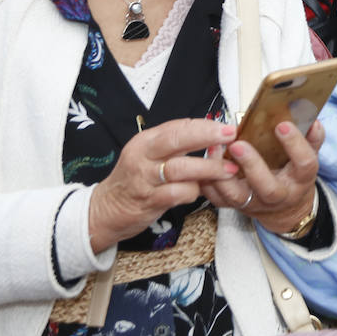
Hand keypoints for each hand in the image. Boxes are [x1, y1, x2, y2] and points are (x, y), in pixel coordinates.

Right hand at [88, 119, 239, 252]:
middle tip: (231, 136)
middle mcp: (142, 157)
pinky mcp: (149, 201)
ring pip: (180, 168)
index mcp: (145, 141)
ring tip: (229, 169)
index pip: (177, 126)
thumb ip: (175, 144)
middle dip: (206, 136)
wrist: (105, 210)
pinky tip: (202, 191)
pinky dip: (194, 192)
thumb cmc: (135, 180)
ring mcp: (144, 179)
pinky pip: (178, 194)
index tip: (228, 126)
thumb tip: (210, 133)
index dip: (205, 125)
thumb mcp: (149, 156)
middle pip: (176, 140)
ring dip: (208, 168)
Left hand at [202, 119, 326, 234]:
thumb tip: (312, 119)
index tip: (282, 125)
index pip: (304, 163)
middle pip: (267, 186)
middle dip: (251, 165)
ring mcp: (255, 203)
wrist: (285, 210)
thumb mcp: (307, 158)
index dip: (295, 144)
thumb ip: (312, 138)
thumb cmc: (294, 176)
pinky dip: (208, 181)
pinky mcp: (236, 207)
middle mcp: (279, 194)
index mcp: (301, 179)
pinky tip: (206, 160)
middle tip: (237, 143)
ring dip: (222, 174)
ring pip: (237, 196)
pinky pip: (218, 198)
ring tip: (215, 148)